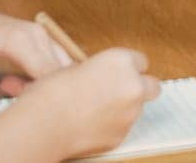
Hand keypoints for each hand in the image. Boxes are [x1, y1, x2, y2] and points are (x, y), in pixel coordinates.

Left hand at [0, 2, 73, 119]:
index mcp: (22, 39)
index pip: (45, 75)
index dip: (36, 96)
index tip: (15, 107)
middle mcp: (38, 34)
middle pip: (56, 73)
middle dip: (40, 92)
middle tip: (7, 94)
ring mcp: (43, 34)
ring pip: (59, 69)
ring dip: (44, 85)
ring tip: (11, 87)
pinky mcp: (43, 38)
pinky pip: (56, 64)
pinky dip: (45, 78)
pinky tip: (20, 82)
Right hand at [13, 48, 160, 159]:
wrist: (44, 123)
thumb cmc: (52, 92)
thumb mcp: (77, 66)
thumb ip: (100, 70)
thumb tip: (103, 75)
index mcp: (121, 61)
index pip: (141, 61)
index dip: (129, 68)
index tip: (120, 73)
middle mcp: (133, 85)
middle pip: (152, 85)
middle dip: (140, 88)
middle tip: (121, 92)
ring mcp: (130, 112)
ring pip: (137, 108)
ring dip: (124, 108)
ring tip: (95, 111)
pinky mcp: (122, 135)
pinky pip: (123, 127)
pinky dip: (112, 126)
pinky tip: (90, 125)